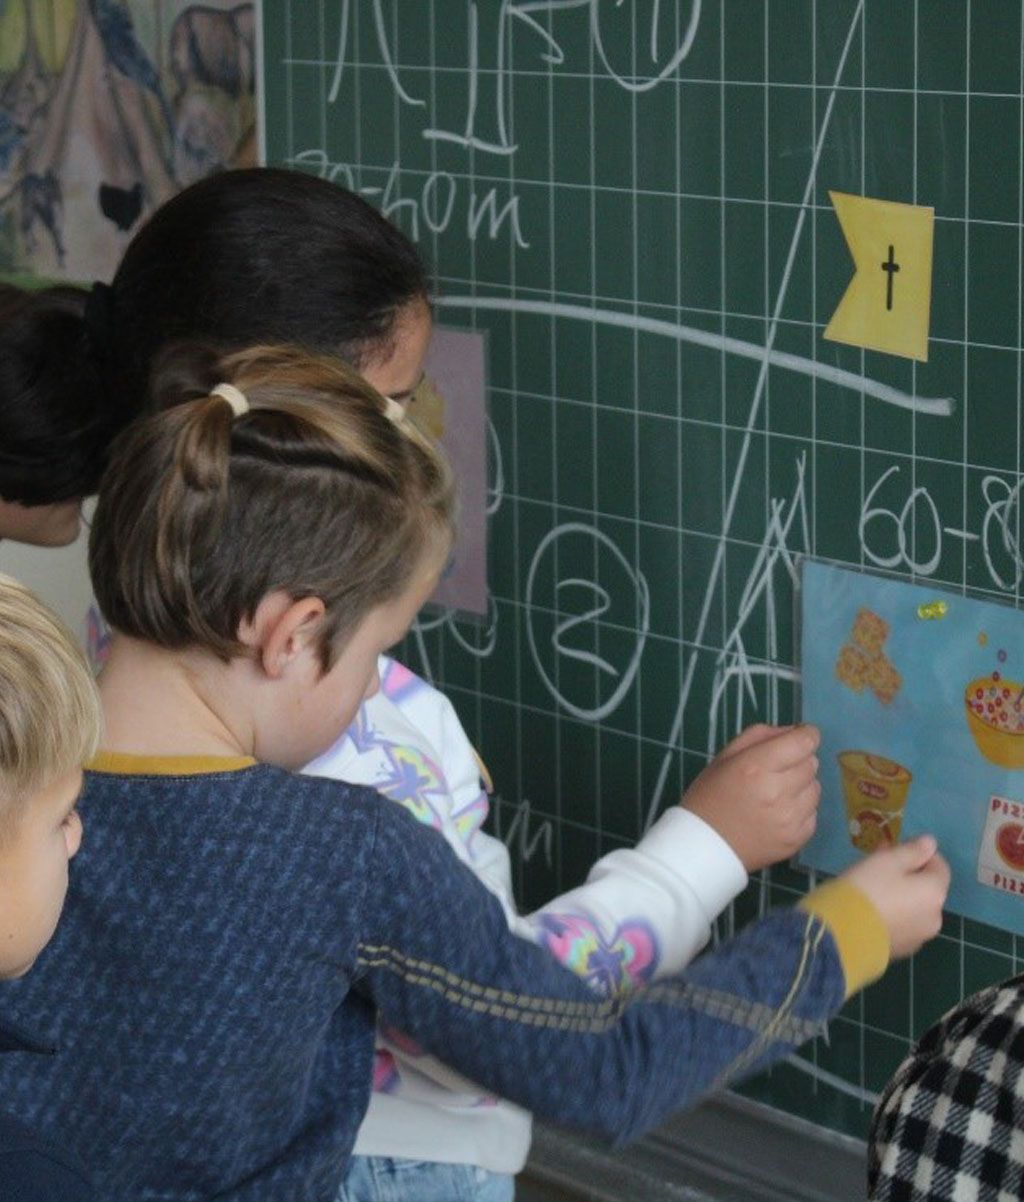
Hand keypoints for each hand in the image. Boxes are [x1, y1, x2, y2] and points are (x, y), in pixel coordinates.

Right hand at [680, 723, 820, 871]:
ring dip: (801, 786)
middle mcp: (778, 791)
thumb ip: (760, 735)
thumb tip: (794, 731)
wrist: (705, 846)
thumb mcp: (725, 756)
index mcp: (757, 766)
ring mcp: (790, 818)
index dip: (805, 736)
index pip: (805, 742)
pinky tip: (778, 813)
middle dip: (798, 762)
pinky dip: (801, 809)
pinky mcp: (797, 839)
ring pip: (816, 787)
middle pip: (812, 763)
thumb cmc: (711, 796)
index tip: (798, 739)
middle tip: (775, 772)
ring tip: (776, 794)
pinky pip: (814, 813)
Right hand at [839, 835, 949, 959]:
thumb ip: (913, 850)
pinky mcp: (903, 950)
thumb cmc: (868, 888)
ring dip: (902, 895)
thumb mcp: (888, 860)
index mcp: (935, 892)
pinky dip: (894, 915)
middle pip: (927, 888)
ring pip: (915, 908)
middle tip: (881, 865)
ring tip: (874, 889)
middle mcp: (935, 916)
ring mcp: (920, 937)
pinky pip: (903, 925)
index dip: (921, 853)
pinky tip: (873, 911)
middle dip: (909, 874)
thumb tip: (930, 843)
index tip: (897, 848)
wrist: (845, 934)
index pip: (940, 866)